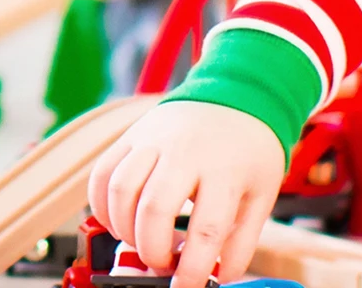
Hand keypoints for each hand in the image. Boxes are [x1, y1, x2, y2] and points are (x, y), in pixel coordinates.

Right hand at [88, 100, 285, 287]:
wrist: (240, 93)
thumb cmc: (249, 148)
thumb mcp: (261, 191)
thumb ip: (242, 240)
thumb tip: (222, 279)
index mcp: (227, 167)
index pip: (207, 230)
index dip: (192, 271)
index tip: (185, 287)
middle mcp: (189, 150)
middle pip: (154, 210)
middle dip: (151, 251)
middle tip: (162, 261)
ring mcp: (157, 139)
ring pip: (122, 191)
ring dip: (123, 230)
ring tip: (143, 239)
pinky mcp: (133, 135)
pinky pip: (101, 175)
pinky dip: (101, 207)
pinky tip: (121, 219)